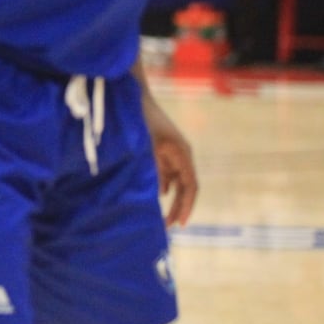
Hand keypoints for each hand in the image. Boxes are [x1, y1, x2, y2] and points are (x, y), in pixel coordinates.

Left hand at [143, 96, 197, 226]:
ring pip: (175, 182)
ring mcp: (171, 153)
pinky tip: (155, 197)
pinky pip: (165, 174)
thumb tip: (159, 195)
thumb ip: (153, 170)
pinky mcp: (160, 151)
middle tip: (168, 227)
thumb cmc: (140, 120)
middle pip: (185, 187)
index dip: (186, 205)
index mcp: (182, 153)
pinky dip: (161, 186)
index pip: (191, 186)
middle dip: (178, 207)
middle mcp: (180, 155)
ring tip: (160, 218)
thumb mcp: (146, 147)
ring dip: (170, 199)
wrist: (133, 96)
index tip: (180, 223)